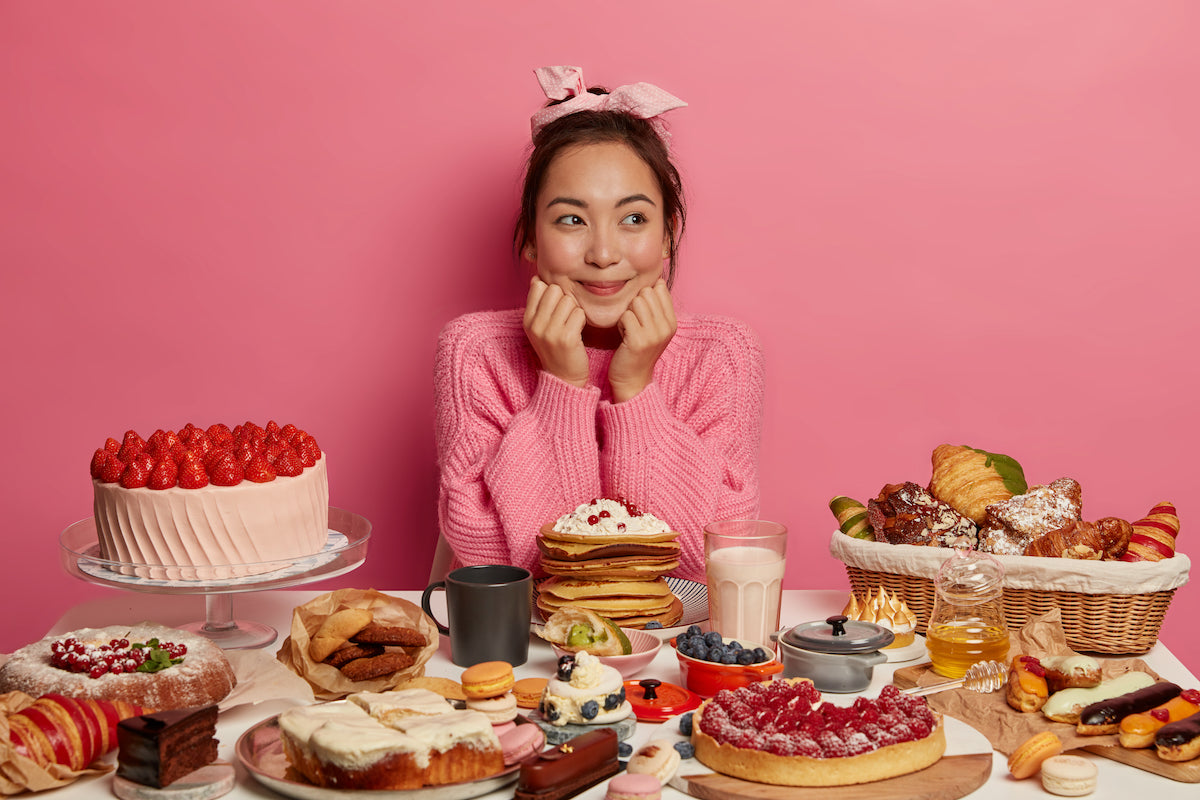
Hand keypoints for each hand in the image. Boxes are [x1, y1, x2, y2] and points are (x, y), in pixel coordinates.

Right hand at [523, 277, 588, 387]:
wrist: (563, 376)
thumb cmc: (554, 347)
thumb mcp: (539, 326)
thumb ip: (538, 303)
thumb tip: (537, 278)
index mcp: (527, 319)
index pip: (539, 286)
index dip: (552, 293)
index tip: (555, 307)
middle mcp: (535, 325)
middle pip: (555, 290)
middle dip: (564, 299)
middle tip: (565, 317)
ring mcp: (550, 332)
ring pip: (569, 301)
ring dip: (574, 311)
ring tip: (571, 325)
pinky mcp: (566, 338)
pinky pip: (579, 313)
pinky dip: (582, 321)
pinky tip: (577, 332)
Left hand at [609, 279, 676, 401]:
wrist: (633, 379)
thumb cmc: (639, 349)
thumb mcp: (655, 327)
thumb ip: (657, 306)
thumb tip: (657, 281)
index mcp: (672, 321)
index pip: (659, 289)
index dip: (645, 297)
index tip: (642, 315)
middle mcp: (666, 327)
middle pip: (646, 293)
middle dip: (635, 304)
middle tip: (633, 323)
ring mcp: (654, 334)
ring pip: (635, 302)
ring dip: (627, 313)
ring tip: (629, 328)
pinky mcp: (639, 341)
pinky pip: (625, 316)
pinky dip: (620, 324)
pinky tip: (623, 336)